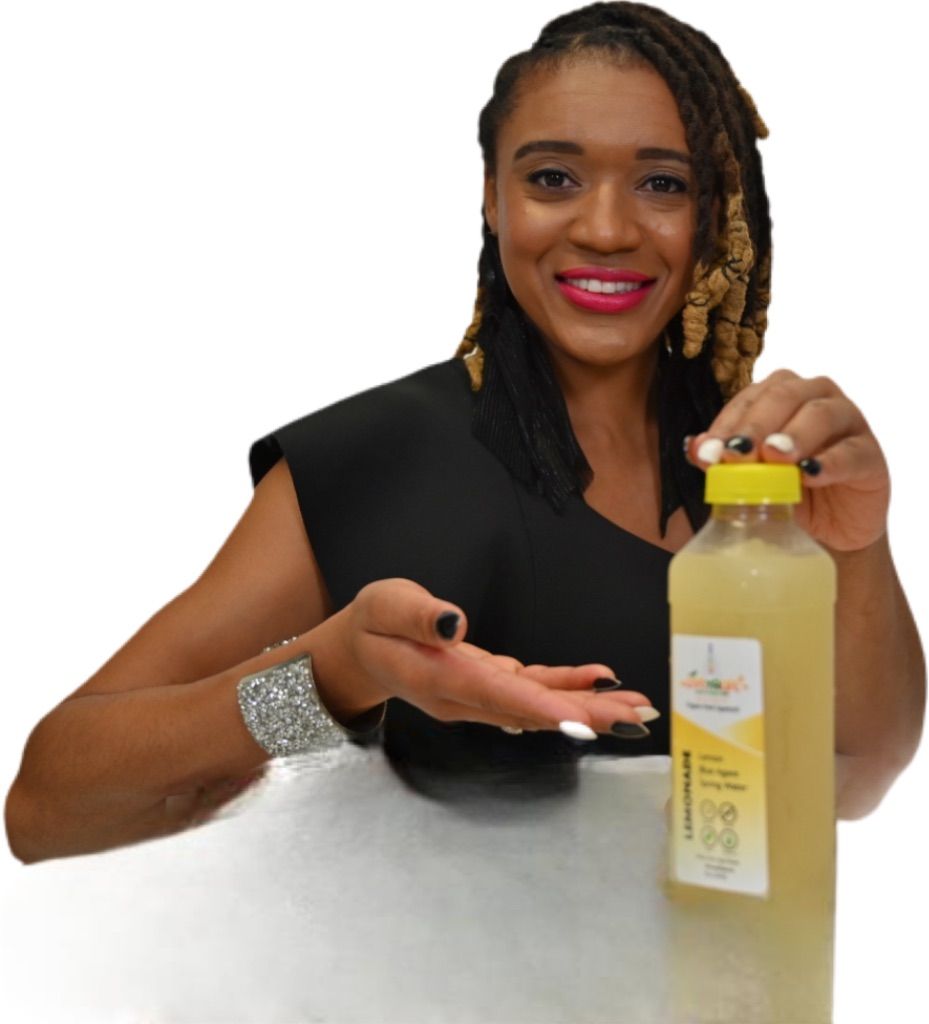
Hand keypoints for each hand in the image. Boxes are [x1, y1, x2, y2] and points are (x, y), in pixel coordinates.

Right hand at [313, 578, 657, 737]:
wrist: (361, 652)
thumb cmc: (372, 624)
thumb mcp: (384, 605)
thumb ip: (416, 616)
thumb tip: (453, 623)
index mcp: (437, 676)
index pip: (494, 693)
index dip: (540, 706)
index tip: (582, 720)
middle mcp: (463, 698)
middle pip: (528, 709)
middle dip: (583, 714)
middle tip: (635, 716)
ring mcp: (477, 698)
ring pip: (537, 706)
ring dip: (586, 708)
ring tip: (634, 706)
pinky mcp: (487, 687)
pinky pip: (531, 692)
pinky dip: (566, 689)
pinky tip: (598, 683)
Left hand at [685, 369, 889, 551]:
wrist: (827, 530)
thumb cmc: (784, 491)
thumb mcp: (749, 477)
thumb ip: (722, 460)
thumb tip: (694, 448)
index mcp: (782, 395)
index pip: (750, 397)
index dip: (727, 423)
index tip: (708, 453)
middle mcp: (816, 397)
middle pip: (785, 395)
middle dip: (756, 425)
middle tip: (737, 452)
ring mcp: (848, 422)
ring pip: (821, 414)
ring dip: (794, 434)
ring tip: (775, 456)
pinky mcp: (870, 455)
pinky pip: (852, 452)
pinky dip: (830, 462)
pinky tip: (811, 475)